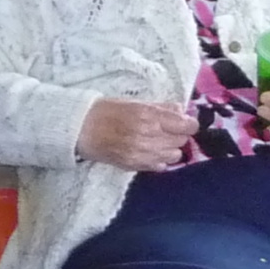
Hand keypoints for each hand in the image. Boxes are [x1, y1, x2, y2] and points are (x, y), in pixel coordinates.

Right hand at [77, 98, 194, 171]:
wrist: (80, 129)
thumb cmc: (107, 111)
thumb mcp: (135, 102)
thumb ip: (160, 107)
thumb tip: (181, 110)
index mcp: (149, 116)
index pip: (186, 125)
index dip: (189, 124)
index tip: (185, 122)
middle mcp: (148, 136)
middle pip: (181, 140)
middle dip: (178, 134)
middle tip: (167, 129)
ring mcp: (142, 153)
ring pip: (174, 155)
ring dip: (170, 148)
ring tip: (158, 141)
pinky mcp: (134, 166)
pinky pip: (160, 166)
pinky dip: (160, 160)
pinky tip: (150, 152)